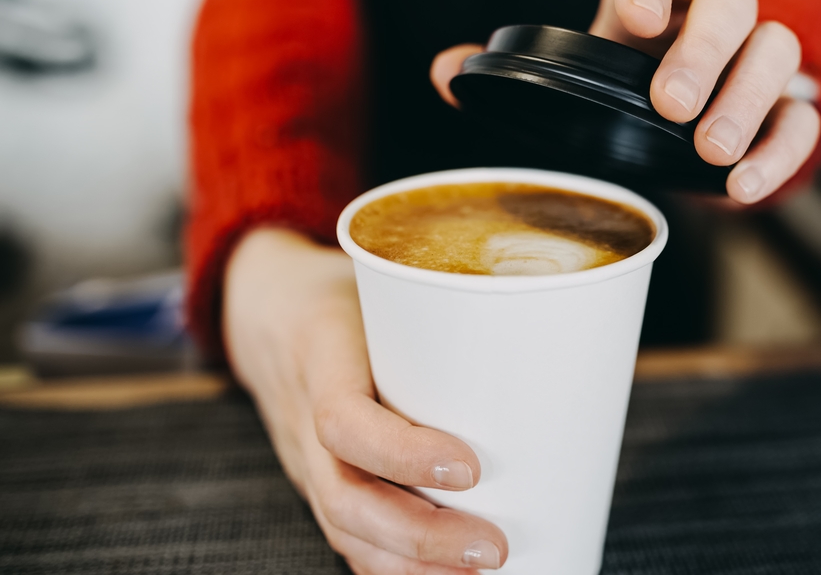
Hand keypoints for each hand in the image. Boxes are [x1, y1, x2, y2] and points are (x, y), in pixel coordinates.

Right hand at [224, 228, 507, 573]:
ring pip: (343, 529)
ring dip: (413, 564)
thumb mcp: (384, 278)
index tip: (471, 468)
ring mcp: (304, 458)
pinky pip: (347, 534)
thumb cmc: (347, 291)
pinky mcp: (319, 481)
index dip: (402, 455)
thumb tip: (551, 330)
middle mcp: (302, 417)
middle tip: (493, 548)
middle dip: (421, 536)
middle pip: (344, 498)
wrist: (267, 309)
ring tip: (479, 572)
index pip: (342, 420)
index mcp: (321, 354)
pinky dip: (394, 567)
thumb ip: (450, 304)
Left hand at [430, 0, 820, 203]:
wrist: (680, 132)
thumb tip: (447, 74)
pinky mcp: (785, 111)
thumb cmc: (624, 95)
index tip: (632, 16)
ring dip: (748, 98)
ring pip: (778, 51)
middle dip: (703, 51)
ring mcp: (754, 61)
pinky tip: (743, 184)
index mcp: (652, 0)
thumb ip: (514, 76)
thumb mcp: (571, 81)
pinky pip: (803, 119)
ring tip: (712, 150)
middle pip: (730, 3)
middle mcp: (709, 19)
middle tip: (671, 104)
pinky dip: (780, 151)